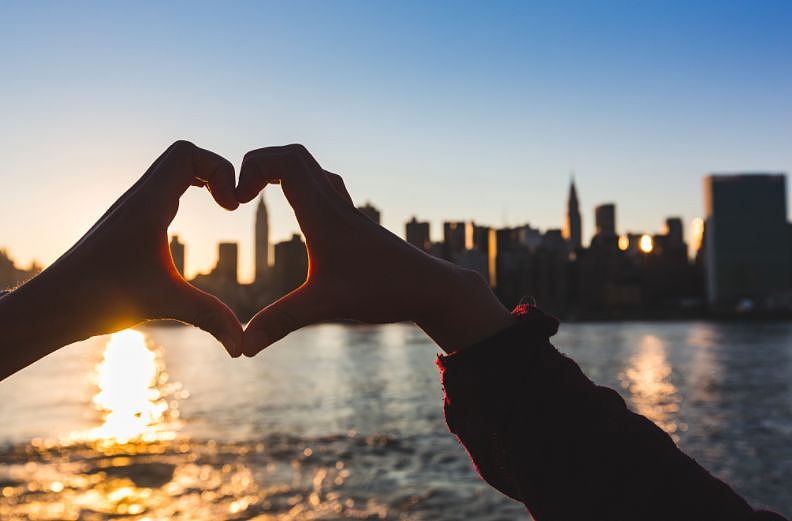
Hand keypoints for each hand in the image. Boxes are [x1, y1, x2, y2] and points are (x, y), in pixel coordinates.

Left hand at [0, 141, 242, 378]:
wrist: (52, 305)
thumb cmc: (100, 298)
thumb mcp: (165, 303)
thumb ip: (211, 318)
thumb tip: (243, 346)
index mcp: (149, 204)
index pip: (187, 154)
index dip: (220, 170)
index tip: (232, 207)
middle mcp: (139, 199)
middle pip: (183, 156)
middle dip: (216, 171)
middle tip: (232, 204)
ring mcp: (132, 209)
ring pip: (170, 172)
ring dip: (201, 180)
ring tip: (222, 207)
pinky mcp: (128, 224)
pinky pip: (161, 190)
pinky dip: (185, 194)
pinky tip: (191, 226)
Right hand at [236, 144, 512, 354]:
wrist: (433, 288)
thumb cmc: (385, 291)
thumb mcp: (327, 306)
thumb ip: (281, 323)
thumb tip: (242, 348)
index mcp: (324, 215)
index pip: (286, 161)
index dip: (252, 166)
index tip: (236, 200)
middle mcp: (336, 205)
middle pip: (296, 156)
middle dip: (260, 164)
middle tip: (240, 195)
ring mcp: (348, 212)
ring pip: (313, 170)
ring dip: (282, 173)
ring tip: (259, 197)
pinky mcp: (356, 224)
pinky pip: (326, 188)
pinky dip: (303, 187)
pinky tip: (298, 215)